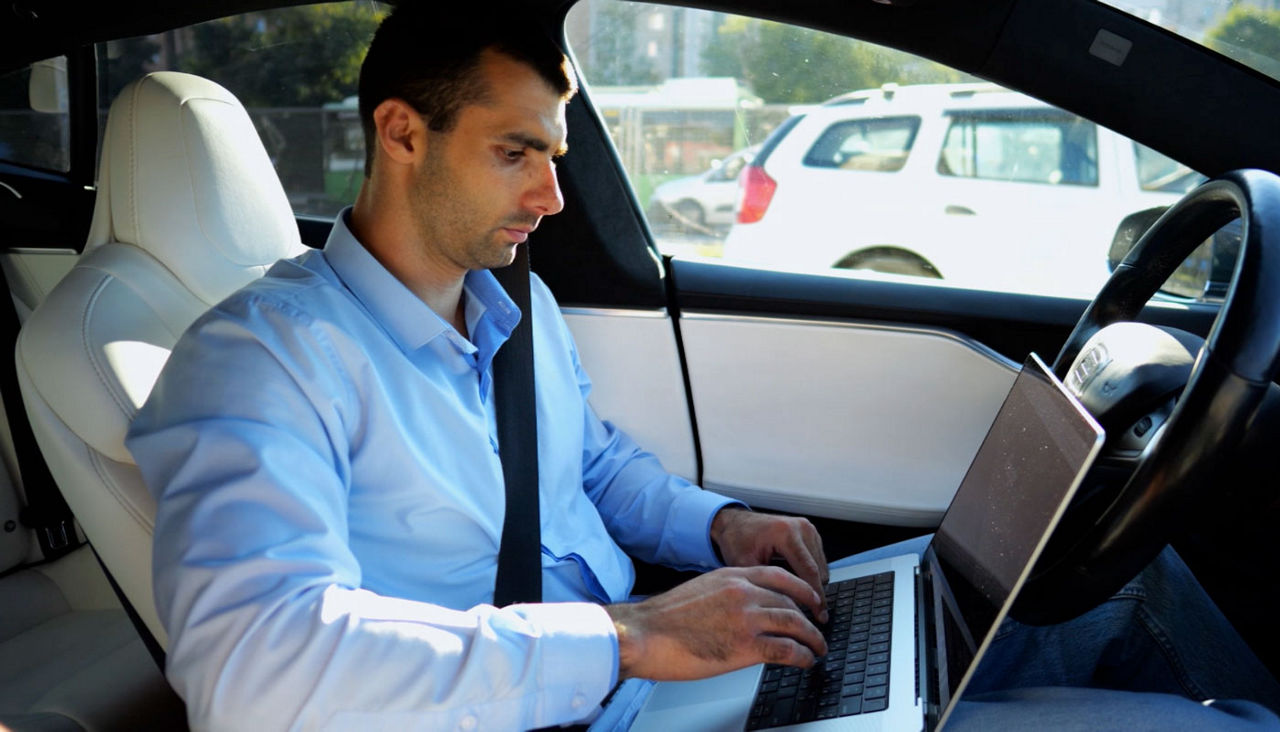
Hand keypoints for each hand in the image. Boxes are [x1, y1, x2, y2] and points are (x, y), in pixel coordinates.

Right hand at [606, 566, 826, 680]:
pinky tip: (806, 662)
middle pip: (792, 601)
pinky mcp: (746, 645)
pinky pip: (788, 649)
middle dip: (810, 617)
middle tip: (817, 629)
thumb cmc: (664, 618)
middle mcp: (744, 592)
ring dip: (812, 639)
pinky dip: (803, 656)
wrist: (644, 634)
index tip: (812, 599)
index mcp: (732, 576)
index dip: (802, 589)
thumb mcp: (701, 590)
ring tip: (817, 648)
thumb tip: (742, 607)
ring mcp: (747, 618)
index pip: (780, 576)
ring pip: (796, 624)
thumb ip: (726, 593)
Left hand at [710, 507, 828, 621]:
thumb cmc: (737, 540)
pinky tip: (794, 581)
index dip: (815, 597)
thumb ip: (767, 585)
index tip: (820, 616)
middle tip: (811, 614)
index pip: (809, 571)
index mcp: (785, 533)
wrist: (735, 523)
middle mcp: (800, 528)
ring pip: (822, 567)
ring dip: (812, 583)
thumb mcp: (745, 566)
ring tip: (796, 596)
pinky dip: (810, 573)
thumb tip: (786, 609)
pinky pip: (818, 560)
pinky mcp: (810, 532)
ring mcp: (807, 528)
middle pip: (819, 570)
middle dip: (815, 594)